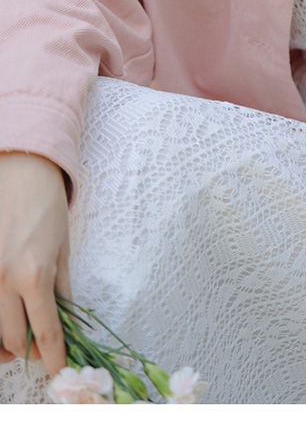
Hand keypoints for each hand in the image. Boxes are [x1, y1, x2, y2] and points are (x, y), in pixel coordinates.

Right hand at [0, 152, 71, 377]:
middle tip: (41, 348)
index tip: (58, 369)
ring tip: (19, 338)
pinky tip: (5, 315)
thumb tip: (66, 324)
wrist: (20, 171)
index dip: (54, 356)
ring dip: (7, 341)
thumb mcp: (63, 248)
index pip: (46, 332)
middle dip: (30, 351)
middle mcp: (4, 280)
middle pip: (14, 340)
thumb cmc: (46, 205)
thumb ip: (63, 290)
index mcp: (34, 275)